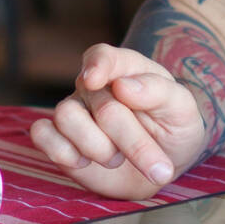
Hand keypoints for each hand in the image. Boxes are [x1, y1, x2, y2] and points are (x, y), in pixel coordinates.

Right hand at [29, 43, 206, 199]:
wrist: (161, 164)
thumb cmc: (173, 128)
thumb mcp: (182, 109)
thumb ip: (159, 92)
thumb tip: (123, 86)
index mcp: (125, 69)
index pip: (103, 56)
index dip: (98, 65)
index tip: (95, 79)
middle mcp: (95, 86)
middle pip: (102, 106)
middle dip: (133, 142)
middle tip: (158, 167)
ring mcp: (76, 111)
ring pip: (66, 117)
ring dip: (98, 148)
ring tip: (117, 158)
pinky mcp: (59, 138)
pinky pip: (42, 135)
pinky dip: (63, 153)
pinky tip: (85, 162)